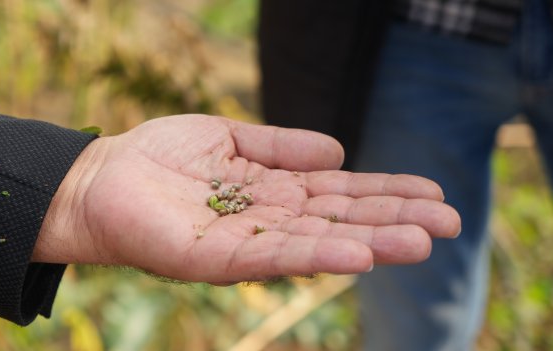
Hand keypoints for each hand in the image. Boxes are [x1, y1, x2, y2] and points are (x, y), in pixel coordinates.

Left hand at [34, 115, 459, 283]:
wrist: (102, 177)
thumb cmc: (161, 156)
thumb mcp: (229, 138)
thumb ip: (281, 146)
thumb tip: (339, 151)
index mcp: (274, 191)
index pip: (340, 193)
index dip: (387, 194)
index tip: (434, 195)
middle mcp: (269, 221)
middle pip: (340, 220)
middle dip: (394, 222)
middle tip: (451, 225)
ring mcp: (245, 242)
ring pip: (317, 242)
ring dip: (370, 243)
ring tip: (420, 242)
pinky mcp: (215, 259)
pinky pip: (272, 257)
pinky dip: (316, 255)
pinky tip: (356, 254)